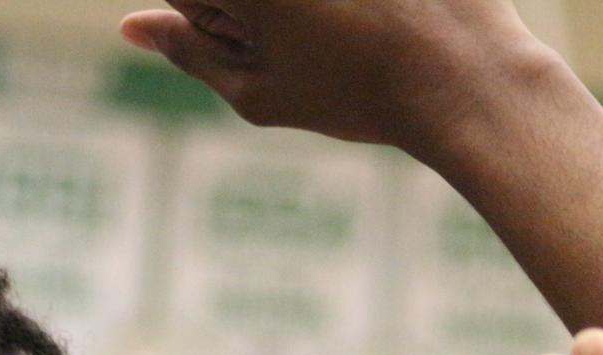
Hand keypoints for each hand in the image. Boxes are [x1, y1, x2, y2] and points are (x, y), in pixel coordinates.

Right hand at [118, 0, 535, 153]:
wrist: (471, 81)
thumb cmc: (366, 97)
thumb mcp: (265, 95)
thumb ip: (190, 55)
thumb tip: (132, 26)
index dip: (219, 22)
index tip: (267, 46)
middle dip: (268, 10)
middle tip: (327, 38)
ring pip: (308, 1)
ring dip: (323, 14)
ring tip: (364, 24)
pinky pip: (356, 1)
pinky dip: (369, 9)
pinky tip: (394, 16)